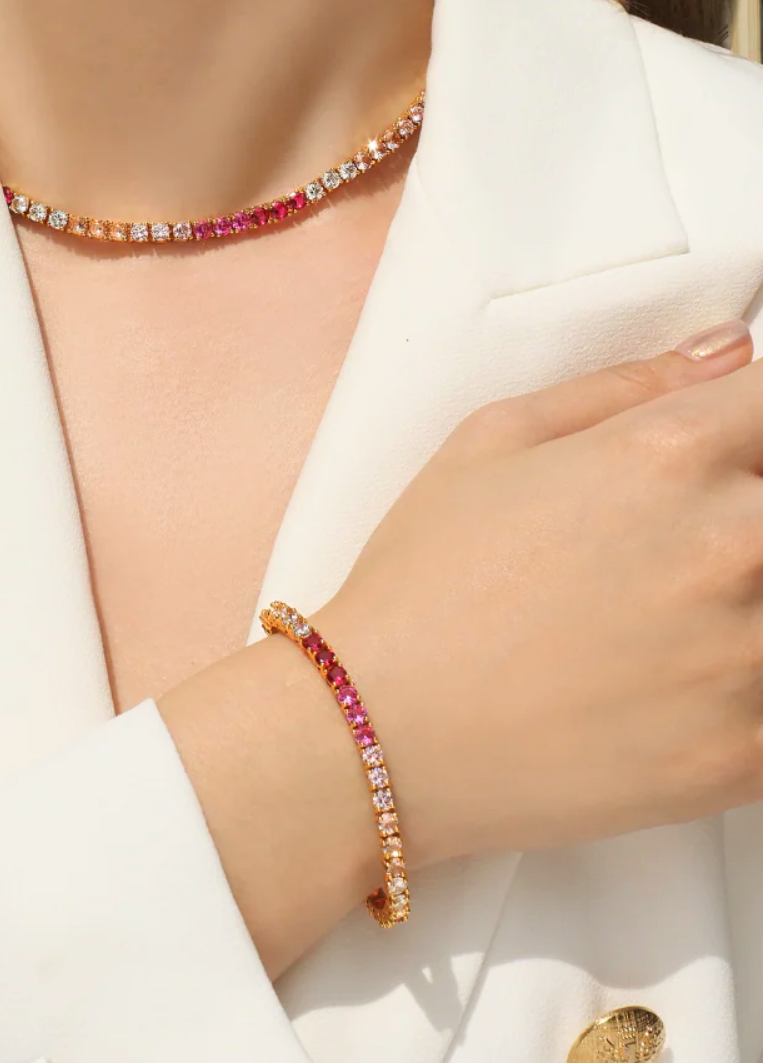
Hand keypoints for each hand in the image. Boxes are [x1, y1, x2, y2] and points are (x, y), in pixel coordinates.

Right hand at [162, 317, 760, 978]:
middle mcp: (728, 545)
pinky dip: (747, 683)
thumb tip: (726, 353)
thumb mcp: (490, 440)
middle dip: (744, 508)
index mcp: (667, 453)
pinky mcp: (748, 753)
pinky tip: (678, 681)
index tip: (730, 449)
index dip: (752, 424)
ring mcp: (749, 656)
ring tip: (664, 618)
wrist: (380, 733)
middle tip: (672, 545)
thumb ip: (623, 384)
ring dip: (748, 598)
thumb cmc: (421, 586)